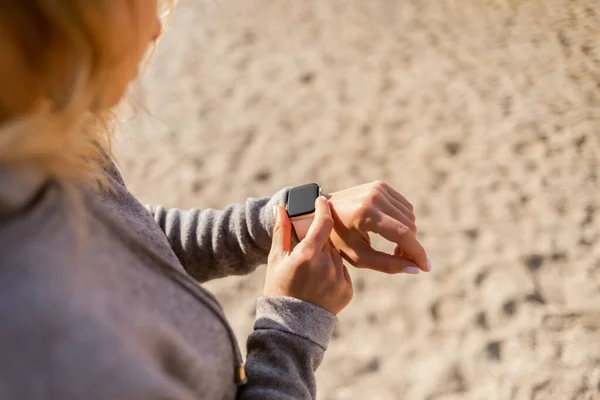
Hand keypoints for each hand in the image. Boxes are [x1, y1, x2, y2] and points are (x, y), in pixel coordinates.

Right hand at [265, 196, 352, 314]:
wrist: (291, 327)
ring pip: (337, 256)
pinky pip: (343, 273)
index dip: (323, 208)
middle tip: (308, 252)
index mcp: (307, 255)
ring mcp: (339, 279)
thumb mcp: (276, 260)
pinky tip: (320, 284)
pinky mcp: (347, 291)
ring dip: (328, 258)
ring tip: (312, 273)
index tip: (322, 200)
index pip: (323, 222)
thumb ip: (281, 232)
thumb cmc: (279, 289)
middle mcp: (326, 265)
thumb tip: (282, 208)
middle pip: (330, 241)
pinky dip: (334, 274)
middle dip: (320, 241)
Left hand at [327, 181, 429, 273]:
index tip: (426, 268)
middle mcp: (374, 196)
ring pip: (410, 216)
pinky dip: (404, 221)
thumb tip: (415, 269)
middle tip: (400, 259)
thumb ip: (387, 264)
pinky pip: (405, 207)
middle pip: (409, 226)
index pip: (402, 234)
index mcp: (366, 214)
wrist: (321, 211)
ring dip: (408, 235)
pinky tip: (391, 231)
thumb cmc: (337, 238)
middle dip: (410, 246)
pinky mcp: (381, 185)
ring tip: (394, 247)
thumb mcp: (357, 256)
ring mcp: (379, 188)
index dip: (416, 252)